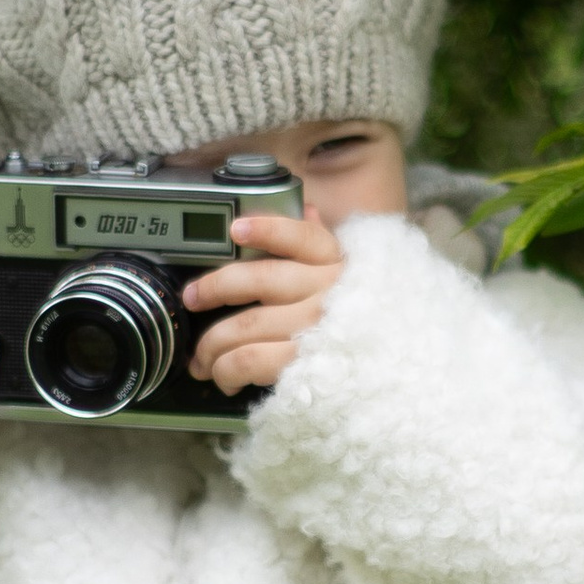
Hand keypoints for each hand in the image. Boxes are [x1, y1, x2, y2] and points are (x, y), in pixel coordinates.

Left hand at [182, 208, 348, 392]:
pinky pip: (250, 360)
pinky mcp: (304, 362)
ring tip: (201, 358)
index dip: (266, 230)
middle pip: (259, 280)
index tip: (235, 228)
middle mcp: (327, 291)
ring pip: (244, 326)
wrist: (390, 365)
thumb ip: (323, 244)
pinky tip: (224, 375)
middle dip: (214, 288)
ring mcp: (316, 328)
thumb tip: (305, 208)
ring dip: (211, 344)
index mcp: (334, 262)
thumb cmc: (359, 317)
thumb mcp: (350, 274)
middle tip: (192, 297)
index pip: (301, 236)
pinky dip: (226, 369)